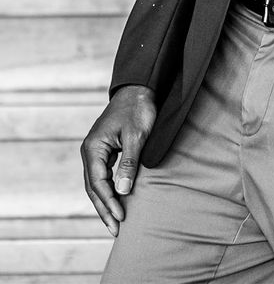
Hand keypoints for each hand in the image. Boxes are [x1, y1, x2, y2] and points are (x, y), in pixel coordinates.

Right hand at [81, 85, 155, 235]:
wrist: (139, 89)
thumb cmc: (138, 110)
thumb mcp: (136, 136)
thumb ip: (129, 164)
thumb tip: (122, 192)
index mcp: (93, 148)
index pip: (98, 183)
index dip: (109, 202)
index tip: (120, 217)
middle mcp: (90, 151)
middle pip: (93, 187)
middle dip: (104, 208)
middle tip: (115, 230)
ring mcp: (96, 150)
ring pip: (97, 183)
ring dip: (105, 202)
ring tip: (115, 222)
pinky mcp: (105, 149)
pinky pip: (103, 175)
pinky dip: (109, 189)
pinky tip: (117, 200)